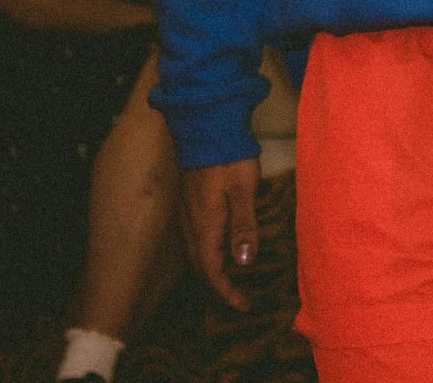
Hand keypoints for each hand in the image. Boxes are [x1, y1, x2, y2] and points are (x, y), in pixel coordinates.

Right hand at [182, 156, 261, 308]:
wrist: (205, 126)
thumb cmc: (228, 157)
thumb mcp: (243, 190)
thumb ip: (244, 226)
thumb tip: (244, 262)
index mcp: (205, 225)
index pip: (211, 271)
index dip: (227, 292)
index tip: (243, 305)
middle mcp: (192, 224)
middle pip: (201, 267)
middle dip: (220, 286)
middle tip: (240, 297)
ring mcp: (188, 213)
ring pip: (197, 254)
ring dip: (213, 270)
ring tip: (234, 278)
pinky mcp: (190, 203)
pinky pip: (196, 239)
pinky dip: (209, 253)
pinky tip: (223, 248)